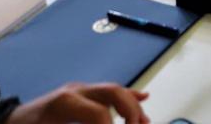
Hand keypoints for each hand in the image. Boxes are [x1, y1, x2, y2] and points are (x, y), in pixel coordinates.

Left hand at [7, 83, 148, 123]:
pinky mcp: (79, 94)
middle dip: (131, 112)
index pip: (100, 113)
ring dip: (133, 106)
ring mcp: (78, 90)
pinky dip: (126, 96)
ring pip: (114, 90)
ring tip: (146, 122)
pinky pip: (107, 92)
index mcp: (65, 102)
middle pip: (113, 92)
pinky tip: (143, 99)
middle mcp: (74, 91)